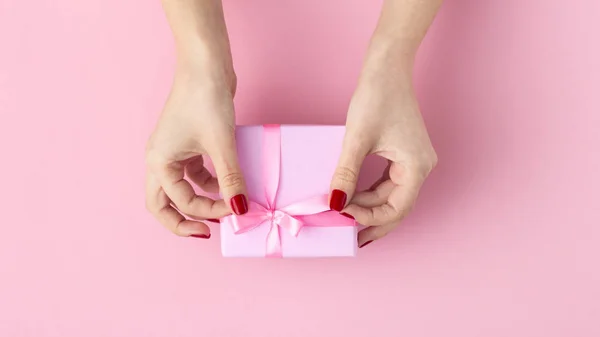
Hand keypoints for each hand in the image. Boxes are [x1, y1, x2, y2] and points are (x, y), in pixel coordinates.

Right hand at [145, 65, 247, 238]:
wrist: (206, 65)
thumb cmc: (205, 99)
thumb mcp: (221, 145)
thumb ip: (230, 180)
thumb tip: (241, 210)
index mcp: (158, 162)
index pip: (181, 201)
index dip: (210, 210)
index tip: (237, 211)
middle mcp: (160, 160)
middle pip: (164, 204)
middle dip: (184, 220)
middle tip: (207, 232)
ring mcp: (172, 152)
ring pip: (180, 189)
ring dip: (201, 200)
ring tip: (226, 207)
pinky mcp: (187, 144)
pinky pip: (193, 173)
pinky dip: (209, 182)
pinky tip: (228, 184)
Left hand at [329, 63, 437, 247]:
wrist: (387, 68)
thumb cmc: (377, 97)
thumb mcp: (357, 139)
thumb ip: (346, 174)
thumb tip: (334, 204)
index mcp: (416, 167)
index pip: (397, 209)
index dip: (370, 218)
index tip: (343, 216)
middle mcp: (420, 168)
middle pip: (396, 207)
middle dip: (371, 221)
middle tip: (346, 236)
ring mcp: (413, 162)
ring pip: (390, 197)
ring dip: (368, 208)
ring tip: (345, 219)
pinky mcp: (403, 155)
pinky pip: (387, 183)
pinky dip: (369, 193)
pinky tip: (353, 199)